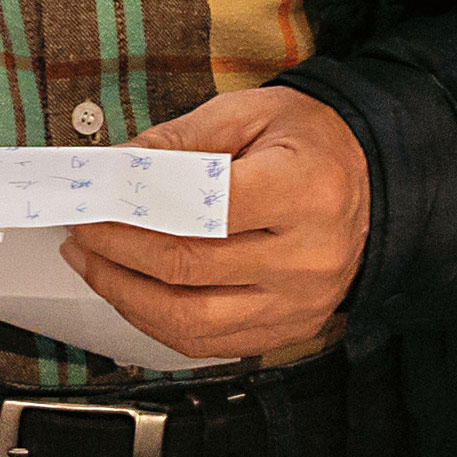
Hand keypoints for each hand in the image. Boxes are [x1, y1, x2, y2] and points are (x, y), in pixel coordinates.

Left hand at [66, 87, 367, 362]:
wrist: (374, 181)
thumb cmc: (312, 144)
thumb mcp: (253, 113)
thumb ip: (182, 139)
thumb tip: (118, 168)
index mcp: (304, 190)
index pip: (198, 210)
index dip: (133, 209)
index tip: (93, 201)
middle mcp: (306, 256)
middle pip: (186, 266)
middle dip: (116, 249)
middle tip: (82, 229)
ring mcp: (298, 302)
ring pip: (191, 320)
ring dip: (127, 295)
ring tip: (94, 265)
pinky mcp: (288, 329)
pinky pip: (209, 343)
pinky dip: (158, 323)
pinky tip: (132, 294)